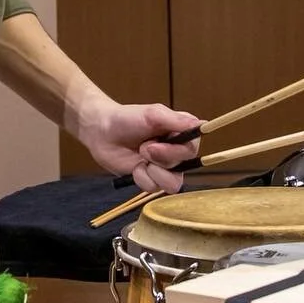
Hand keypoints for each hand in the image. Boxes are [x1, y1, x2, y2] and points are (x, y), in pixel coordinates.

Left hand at [76, 96, 199, 193]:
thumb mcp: (152, 114)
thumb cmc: (127, 118)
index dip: (179, 149)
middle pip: (183, 166)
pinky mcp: (149, 179)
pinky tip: (134, 167)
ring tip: (141, 157)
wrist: (101, 131)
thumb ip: (176, 121)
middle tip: (146, 147)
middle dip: (162, 158)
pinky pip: (153, 188)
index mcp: (180, 133)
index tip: (163, 141)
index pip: (194, 147)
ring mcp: (162, 168)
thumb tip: (202, 124)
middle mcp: (175, 152)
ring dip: (154, 172)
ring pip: (172, 183)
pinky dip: (141, 177)